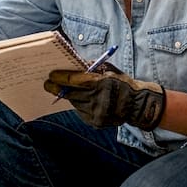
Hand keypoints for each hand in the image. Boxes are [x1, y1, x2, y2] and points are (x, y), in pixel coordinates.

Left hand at [44, 65, 165, 129]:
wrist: (137, 104)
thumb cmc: (122, 83)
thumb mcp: (109, 70)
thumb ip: (91, 68)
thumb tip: (72, 64)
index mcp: (100, 83)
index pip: (72, 80)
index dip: (59, 78)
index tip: (50, 75)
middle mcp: (96, 99)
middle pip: (69, 94)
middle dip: (57, 88)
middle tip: (48, 84)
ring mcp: (96, 112)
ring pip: (75, 103)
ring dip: (71, 96)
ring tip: (69, 91)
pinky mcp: (96, 122)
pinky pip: (81, 111)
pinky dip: (80, 105)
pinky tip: (85, 101)